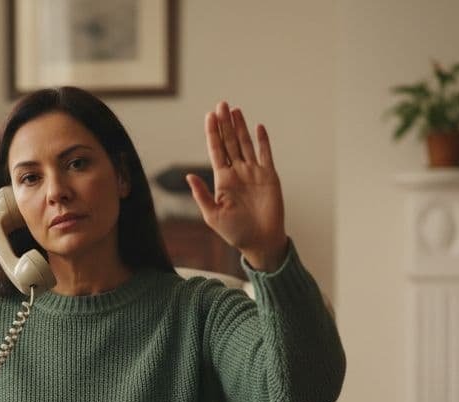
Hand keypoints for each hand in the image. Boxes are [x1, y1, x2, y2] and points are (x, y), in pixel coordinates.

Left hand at [187, 101, 287, 270]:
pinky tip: (258, 126)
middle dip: (225, 124)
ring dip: (240, 127)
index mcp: (222, 179)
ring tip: (235, 109)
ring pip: (246, 144)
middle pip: (230, 142)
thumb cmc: (235, 232)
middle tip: (221, 104)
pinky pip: (266, 154)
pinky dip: (262, 140)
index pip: (216, 150)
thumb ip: (202, 195)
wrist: (260, 241)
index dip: (212, 133)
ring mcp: (254, 172)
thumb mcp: (213, 215)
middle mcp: (237, 172)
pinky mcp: (269, 176)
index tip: (209, 116)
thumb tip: (189, 176)